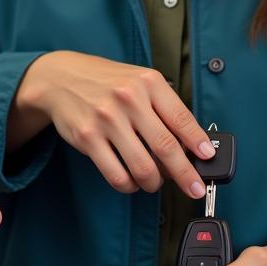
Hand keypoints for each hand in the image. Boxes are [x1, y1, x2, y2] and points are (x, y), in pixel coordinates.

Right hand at [12, 51, 214, 196]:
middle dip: (185, 174)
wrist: (59, 77)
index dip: (198, 143)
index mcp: (148, 82)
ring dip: (154, 183)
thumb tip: (191, 143)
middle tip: (194, 188)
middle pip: (166, 147)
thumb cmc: (106, 82)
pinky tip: (131, 181)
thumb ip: (163, 106)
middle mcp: (128, 99)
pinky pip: (116, 174)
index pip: (182, 118)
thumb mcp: (138, 81)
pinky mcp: (88, 138)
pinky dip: (128, 185)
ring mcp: (106, 119)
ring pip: (142, 167)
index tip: (207, 158)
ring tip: (154, 182)